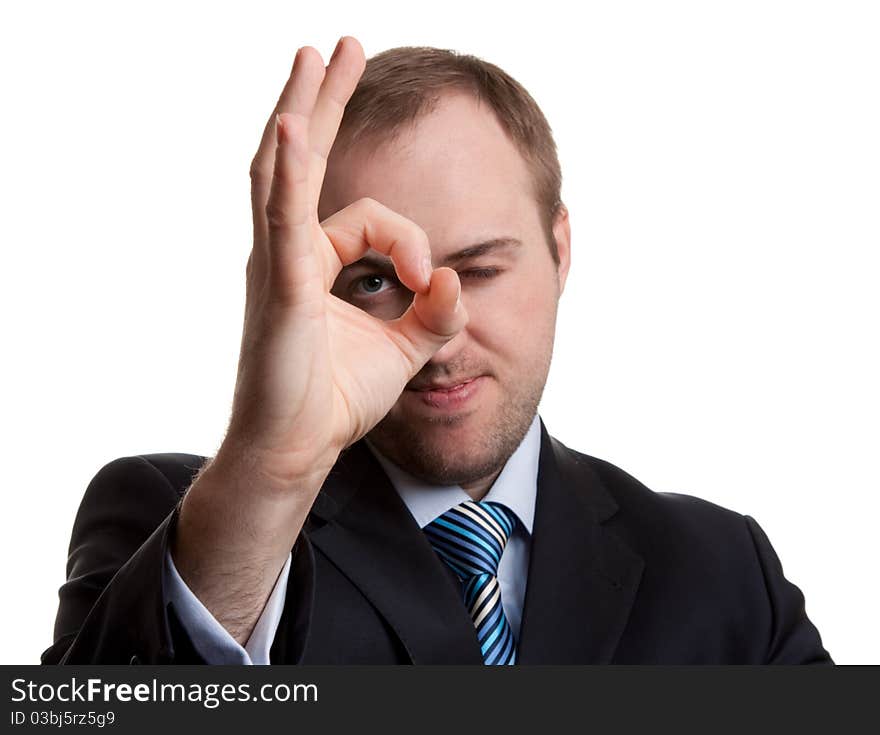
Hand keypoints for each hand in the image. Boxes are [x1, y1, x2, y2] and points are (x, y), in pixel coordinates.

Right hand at [225, 37, 467, 490]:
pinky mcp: (277, 289)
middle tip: (338, 47)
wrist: (297, 450)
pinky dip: (287, 174)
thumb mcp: (403, 350)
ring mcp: (276, 264)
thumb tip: (456, 279)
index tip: (427, 284)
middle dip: (324, 99)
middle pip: (302, 158)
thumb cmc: (334, 401)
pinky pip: (281, 220)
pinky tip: (294, 126)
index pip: (370, 218)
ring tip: (316, 56)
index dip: (410, 241)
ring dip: (302, 109)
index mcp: (316, 262)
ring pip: (283, 171)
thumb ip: (434, 312)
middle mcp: (288, 251)